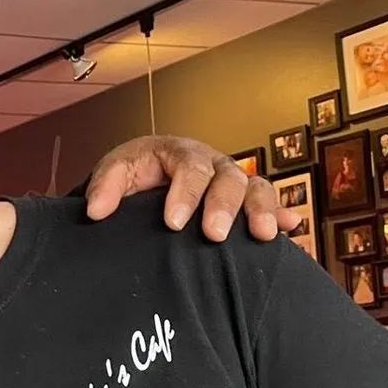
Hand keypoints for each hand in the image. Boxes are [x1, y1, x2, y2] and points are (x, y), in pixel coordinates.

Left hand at [85, 135, 295, 241]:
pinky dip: (283, 217)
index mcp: (181, 152)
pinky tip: (292, 230)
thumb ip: (105, 188)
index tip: (173, 224)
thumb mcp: (115, 172)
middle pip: (228, 178)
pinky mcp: (247, 203)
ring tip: (264, 235)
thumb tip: (96, 211)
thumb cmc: (136, 174)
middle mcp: (214, 164)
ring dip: (262, 210)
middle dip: (223, 206)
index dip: (184, 194)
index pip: (189, 168)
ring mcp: (235, 182)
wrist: (150, 179)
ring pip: (257, 189)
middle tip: (214, 235)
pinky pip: (272, 206)